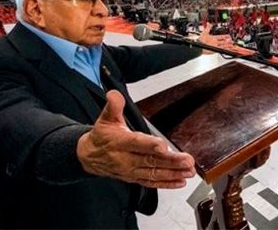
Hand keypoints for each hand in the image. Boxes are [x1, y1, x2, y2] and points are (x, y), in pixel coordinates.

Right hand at [77, 90, 195, 188]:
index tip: (164, 146)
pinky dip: (166, 184)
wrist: (88, 157)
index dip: (150, 145)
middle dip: (171, 161)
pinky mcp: (135, 178)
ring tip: (189, 171)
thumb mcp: (105, 118)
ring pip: (154, 173)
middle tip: (187, 160)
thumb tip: (114, 94)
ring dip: (173, 173)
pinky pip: (151, 183)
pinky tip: (180, 182)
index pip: (136, 143)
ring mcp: (131, 170)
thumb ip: (113, 106)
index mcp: (120, 142)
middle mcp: (126, 159)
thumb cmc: (101, 137)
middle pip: (150, 160)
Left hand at [198, 23, 233, 53]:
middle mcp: (215, 42)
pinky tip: (229, 49)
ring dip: (228, 46)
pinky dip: (226, 50)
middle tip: (232, 41)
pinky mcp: (216, 50)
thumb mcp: (205, 33)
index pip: (221, 37)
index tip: (229, 36)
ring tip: (232, 45)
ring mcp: (216, 46)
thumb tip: (208, 23)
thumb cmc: (200, 40)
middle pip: (223, 41)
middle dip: (228, 41)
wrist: (198, 46)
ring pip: (224, 46)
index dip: (225, 36)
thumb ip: (208, 28)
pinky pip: (222, 50)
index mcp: (214, 38)